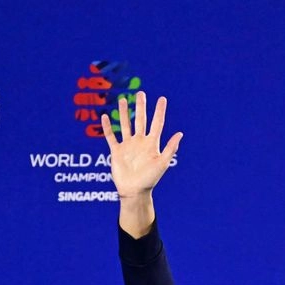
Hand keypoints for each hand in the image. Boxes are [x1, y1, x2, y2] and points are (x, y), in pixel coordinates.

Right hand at [101, 92, 182, 234]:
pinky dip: (107, 127)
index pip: (157, 123)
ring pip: (125, 125)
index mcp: (152, 144)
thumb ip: (170, 148)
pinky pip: (111, 137)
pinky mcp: (117, 151)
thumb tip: (180, 134)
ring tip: (122, 100)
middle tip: (141, 93)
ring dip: (124, 112)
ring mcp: (128, 145)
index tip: (162, 98)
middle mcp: (140, 142)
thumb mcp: (162, 163)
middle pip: (140, 120)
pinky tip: (105, 117)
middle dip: (141, 107)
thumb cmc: (150, 179)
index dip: (160, 111)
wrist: (134, 191)